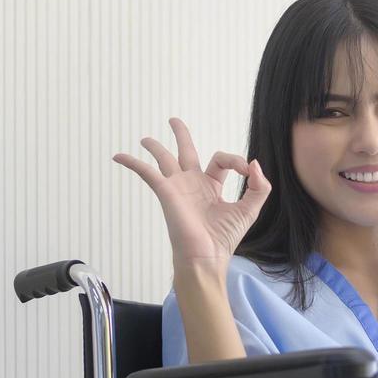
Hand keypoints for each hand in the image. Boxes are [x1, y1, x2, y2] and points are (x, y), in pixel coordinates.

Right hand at [113, 117, 270, 272]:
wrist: (207, 256)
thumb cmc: (225, 238)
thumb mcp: (250, 209)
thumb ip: (259, 186)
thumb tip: (255, 163)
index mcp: (211, 186)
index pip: (221, 161)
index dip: (236, 160)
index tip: (247, 171)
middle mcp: (193, 184)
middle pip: (186, 152)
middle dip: (181, 135)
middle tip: (174, 121)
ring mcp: (177, 187)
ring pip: (164, 159)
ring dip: (155, 147)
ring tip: (145, 139)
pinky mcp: (166, 192)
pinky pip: (147, 173)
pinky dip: (133, 163)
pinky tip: (118, 156)